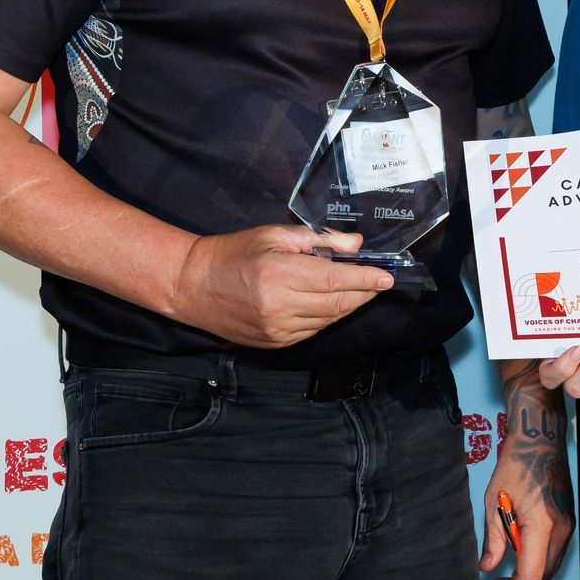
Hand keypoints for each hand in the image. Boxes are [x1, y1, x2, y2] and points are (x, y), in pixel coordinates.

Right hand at [166, 226, 390, 348]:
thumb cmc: (234, 253)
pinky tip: (331, 303)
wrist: (193, 285)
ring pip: (328, 320)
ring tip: (358, 290)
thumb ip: (318, 241)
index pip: (336, 280)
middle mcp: (280, 306)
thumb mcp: (274, 235)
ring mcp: (277, 329)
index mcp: (279, 273)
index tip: (387, 277)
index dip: (366, 279)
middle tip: (379, 283)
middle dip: (364, 294)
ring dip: (348, 306)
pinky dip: (327, 317)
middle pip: (337, 304)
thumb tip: (356, 246)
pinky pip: (313, 331)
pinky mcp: (274, 343)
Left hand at [483, 364, 572, 579]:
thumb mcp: (494, 501)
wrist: (541, 439)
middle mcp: (561, 529)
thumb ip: (493, 538)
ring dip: (528, 579)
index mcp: (542, 524)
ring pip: (550, 566)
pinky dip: (536, 564)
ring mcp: (568, 525)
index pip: (532, 574)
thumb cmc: (514, 465)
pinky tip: (517, 562)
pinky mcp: (567, 521)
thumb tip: (487, 568)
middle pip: (544, 575)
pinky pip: (553, 553)